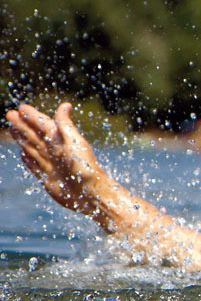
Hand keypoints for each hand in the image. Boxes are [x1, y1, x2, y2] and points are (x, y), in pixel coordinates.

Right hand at [6, 102, 110, 216]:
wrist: (90, 194)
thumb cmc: (85, 167)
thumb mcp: (74, 142)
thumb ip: (66, 125)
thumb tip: (65, 105)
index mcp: (61, 141)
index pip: (44, 125)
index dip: (33, 116)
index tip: (22, 107)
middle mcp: (55, 152)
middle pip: (35, 135)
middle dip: (23, 125)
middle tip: (10, 114)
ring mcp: (51, 165)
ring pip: (32, 148)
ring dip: (22, 138)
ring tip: (12, 129)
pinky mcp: (47, 178)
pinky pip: (34, 165)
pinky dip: (27, 158)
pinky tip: (22, 153)